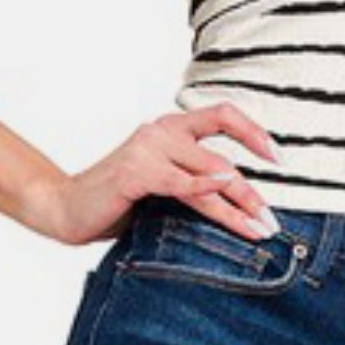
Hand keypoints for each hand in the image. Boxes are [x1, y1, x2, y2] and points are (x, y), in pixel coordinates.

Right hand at [25, 101, 282, 247]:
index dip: (254, 132)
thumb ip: (194, 183)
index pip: (223, 115)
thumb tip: (243, 201)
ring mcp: (147, 148)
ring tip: (258, 228)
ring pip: (209, 172)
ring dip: (239, 203)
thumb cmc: (117, 202)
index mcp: (170, 128)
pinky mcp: (134, 172)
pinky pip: (178, 181)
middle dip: (252, 192)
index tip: (279, 158)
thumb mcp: (163, 187)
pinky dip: (204, 185)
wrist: (65, 209)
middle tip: (271, 221)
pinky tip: (223, 190)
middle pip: (222, 156)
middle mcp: (161, 131)